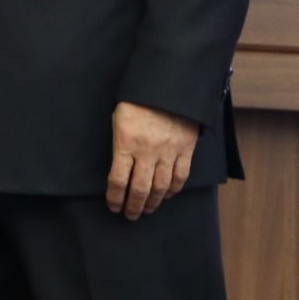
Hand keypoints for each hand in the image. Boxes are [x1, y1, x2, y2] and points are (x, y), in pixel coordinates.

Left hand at [106, 101, 198, 219]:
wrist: (168, 84)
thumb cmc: (137, 101)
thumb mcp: (119, 119)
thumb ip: (120, 144)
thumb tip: (119, 168)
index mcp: (125, 143)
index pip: (117, 180)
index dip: (115, 198)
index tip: (113, 206)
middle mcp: (146, 152)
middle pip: (139, 189)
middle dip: (134, 206)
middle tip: (131, 215)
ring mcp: (168, 152)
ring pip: (160, 187)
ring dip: (153, 202)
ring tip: (147, 210)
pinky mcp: (185, 149)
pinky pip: (180, 177)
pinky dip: (173, 190)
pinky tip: (166, 195)